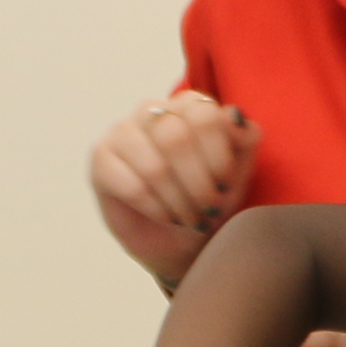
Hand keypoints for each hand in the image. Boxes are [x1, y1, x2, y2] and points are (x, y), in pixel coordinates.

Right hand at [90, 93, 261, 286]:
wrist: (182, 242)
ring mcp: (122, 132)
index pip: (205, 116)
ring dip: (178, 201)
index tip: (223, 186)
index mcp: (188, 104)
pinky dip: (156, 209)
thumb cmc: (211, 201)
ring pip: (154, 165)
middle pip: (176, 138)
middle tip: (206, 209)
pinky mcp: (101, 159)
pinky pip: (132, 185)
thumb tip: (233, 115)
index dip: (218, 158)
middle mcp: (152, 110)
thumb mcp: (240, 172)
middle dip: (197, 185)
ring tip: (188, 217)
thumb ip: (245, 138)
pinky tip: (165, 217)